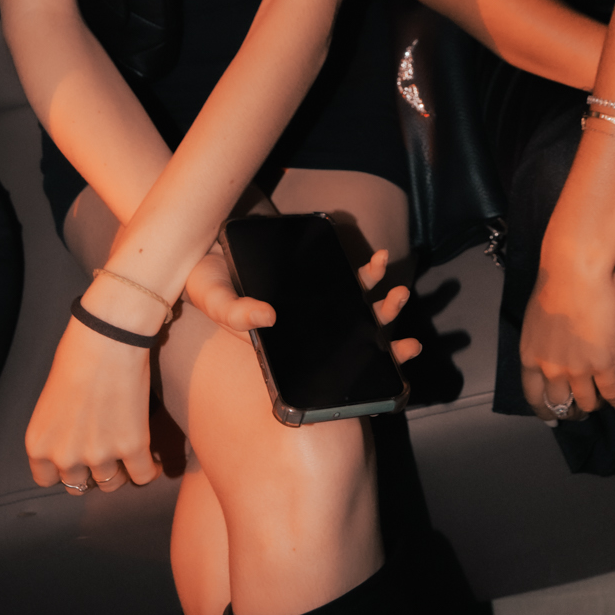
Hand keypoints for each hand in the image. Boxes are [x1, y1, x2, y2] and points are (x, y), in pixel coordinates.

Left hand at [26, 307, 161, 493]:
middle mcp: (65, 456)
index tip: (76, 460)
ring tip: (128, 457)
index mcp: (39, 444)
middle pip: (80, 485)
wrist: (108, 338)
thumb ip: (57, 431)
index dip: (63, 471)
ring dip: (120, 471)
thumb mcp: (51, 402)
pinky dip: (149, 470)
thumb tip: (74, 446)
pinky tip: (152, 461)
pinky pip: (143, 476)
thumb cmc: (76, 356)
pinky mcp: (133, 446)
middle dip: (91, 471)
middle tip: (104, 453)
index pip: (47, 480)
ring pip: (111, 484)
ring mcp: (99, 454)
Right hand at [185, 242, 421, 364]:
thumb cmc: (205, 278)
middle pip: (349, 339)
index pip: (325, 367)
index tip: (390, 371)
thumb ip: (235, 314)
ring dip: (381, 303)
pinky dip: (365, 271)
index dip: (357, 372)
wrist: (205, 241)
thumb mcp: (213, 297)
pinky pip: (346, 277)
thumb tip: (268, 318)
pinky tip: (378, 261)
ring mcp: (311, 301)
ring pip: (354, 308)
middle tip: (408, 339)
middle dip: (382, 337)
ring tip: (400, 292)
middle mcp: (302, 327)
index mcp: (282, 346)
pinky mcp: (315, 274)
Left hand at [519, 257, 614, 420]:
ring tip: (601, 404)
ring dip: (594, 406)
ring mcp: (577, 370)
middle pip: (561, 404)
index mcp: (530, 357)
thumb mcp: (536, 320)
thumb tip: (550, 351)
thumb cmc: (555, 284)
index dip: (545, 411)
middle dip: (571, 412)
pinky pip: (611, 393)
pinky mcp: (603, 364)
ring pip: (587, 403)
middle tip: (581, 412)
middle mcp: (550, 369)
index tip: (552, 418)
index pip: (534, 397)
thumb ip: (541, 343)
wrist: (575, 272)